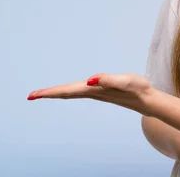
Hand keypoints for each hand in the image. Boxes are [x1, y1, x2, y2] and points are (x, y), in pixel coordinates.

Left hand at [27, 73, 153, 115]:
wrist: (148, 100)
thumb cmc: (137, 89)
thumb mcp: (124, 81)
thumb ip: (108, 80)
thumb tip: (91, 80)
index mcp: (93, 90)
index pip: (67, 91)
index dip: (50, 92)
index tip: (33, 95)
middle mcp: (92, 93)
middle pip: (66, 94)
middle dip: (48, 94)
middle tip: (31, 95)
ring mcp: (97, 93)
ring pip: (72, 93)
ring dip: (57, 93)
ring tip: (44, 93)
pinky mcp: (101, 92)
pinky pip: (80, 92)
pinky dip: (69, 91)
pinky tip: (69, 91)